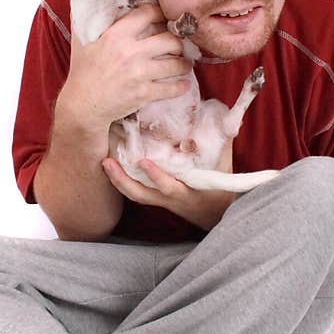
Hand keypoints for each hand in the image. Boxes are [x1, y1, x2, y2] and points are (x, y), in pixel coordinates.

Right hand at [58, 6, 193, 133]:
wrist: (82, 105)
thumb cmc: (82, 71)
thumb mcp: (81, 40)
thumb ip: (88, 18)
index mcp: (116, 35)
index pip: (148, 14)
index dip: (160, 14)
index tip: (164, 18)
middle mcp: (131, 52)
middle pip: (169, 39)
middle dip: (178, 42)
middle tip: (179, 45)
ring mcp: (140, 74)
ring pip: (176, 64)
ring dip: (184, 64)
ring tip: (186, 64)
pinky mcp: (144, 94)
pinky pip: (172, 88)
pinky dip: (181, 86)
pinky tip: (184, 84)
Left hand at [101, 140, 236, 231]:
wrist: (218, 214)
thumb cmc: (221, 187)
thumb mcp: (225, 166)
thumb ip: (224, 141)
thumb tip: (229, 118)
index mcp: (187, 192)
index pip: (169, 188)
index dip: (157, 177)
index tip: (144, 162)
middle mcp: (170, 199)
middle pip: (141, 195)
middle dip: (123, 180)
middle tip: (107, 162)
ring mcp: (161, 200)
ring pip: (135, 195)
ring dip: (117, 180)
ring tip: (104, 162)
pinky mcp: (155, 198)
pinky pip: (136, 192)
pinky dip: (122, 181)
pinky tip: (112, 166)